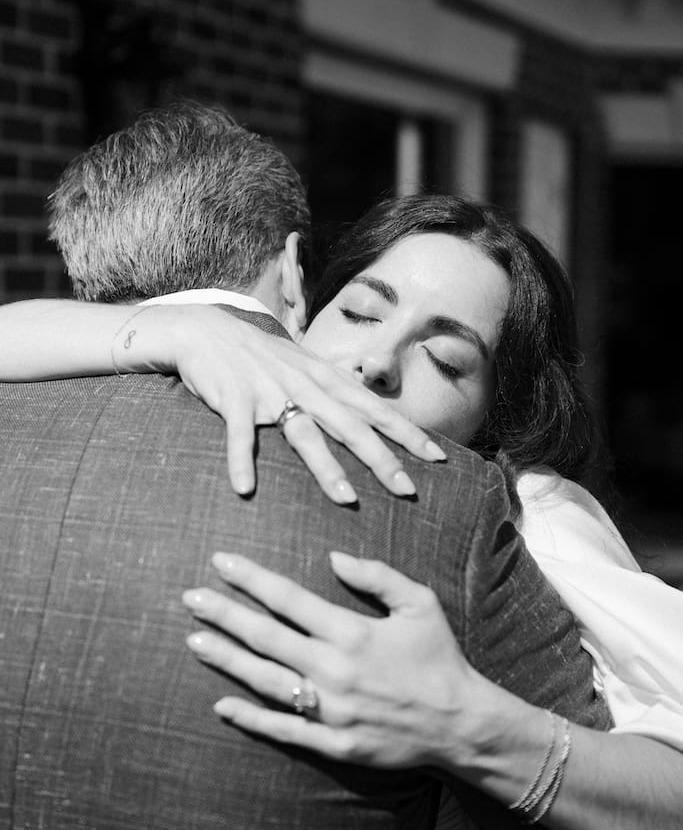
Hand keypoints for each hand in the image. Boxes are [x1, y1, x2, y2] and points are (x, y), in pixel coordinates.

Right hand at [156, 306, 445, 502]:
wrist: (206, 330)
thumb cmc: (262, 357)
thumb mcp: (305, 367)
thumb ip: (335, 391)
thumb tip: (371, 418)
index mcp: (325, 378)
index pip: (375, 408)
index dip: (407, 432)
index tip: (438, 457)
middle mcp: (304, 385)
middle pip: (350, 425)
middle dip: (381, 458)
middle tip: (407, 490)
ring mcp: (269, 391)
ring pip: (304, 433)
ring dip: (326, 467)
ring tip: (347, 499)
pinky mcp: (233, 399)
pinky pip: (238, 434)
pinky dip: (241, 460)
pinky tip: (245, 489)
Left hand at [183, 551, 487, 769]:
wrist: (461, 723)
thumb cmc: (439, 657)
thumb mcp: (419, 602)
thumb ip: (376, 575)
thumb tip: (332, 556)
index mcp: (352, 632)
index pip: (288, 598)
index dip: (251, 578)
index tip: (220, 561)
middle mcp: (334, 670)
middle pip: (265, 636)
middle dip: (224, 614)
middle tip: (189, 598)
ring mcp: (330, 710)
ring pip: (264, 680)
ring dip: (226, 659)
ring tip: (194, 641)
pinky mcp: (333, 743)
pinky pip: (282, 730)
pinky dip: (249, 718)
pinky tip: (221, 704)